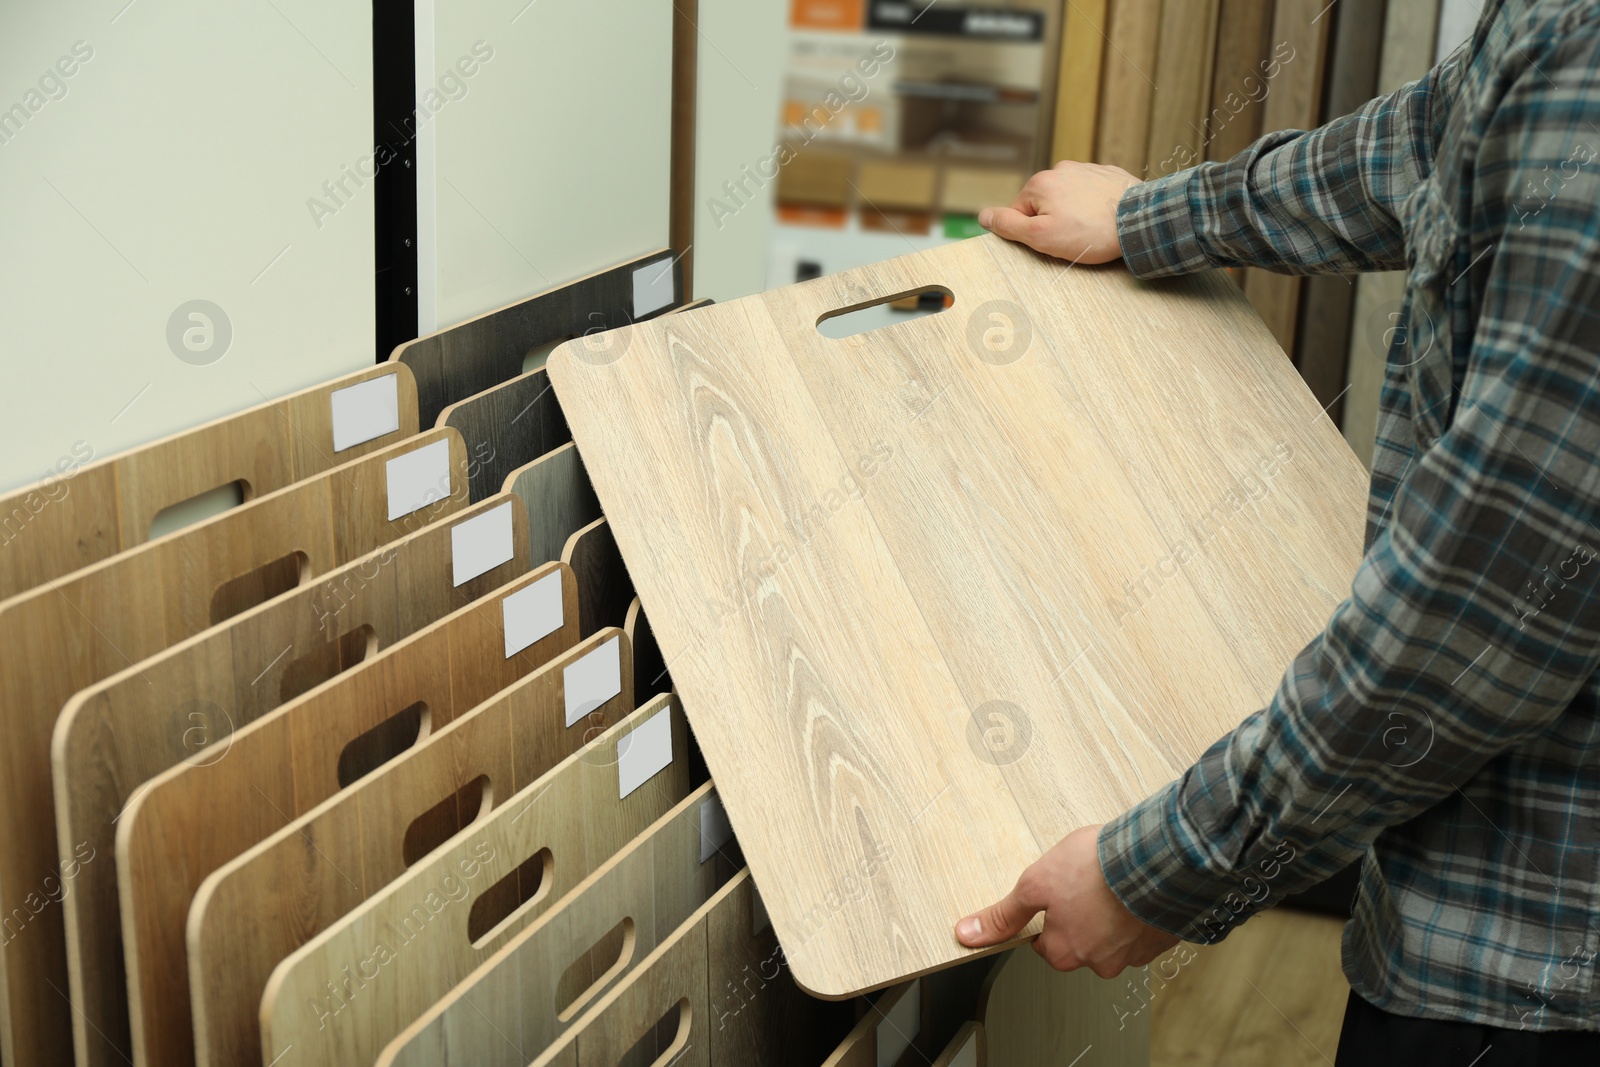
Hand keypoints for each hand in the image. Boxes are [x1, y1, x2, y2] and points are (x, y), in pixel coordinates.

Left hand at [955, 824, 1178, 977]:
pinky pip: (1143, 930)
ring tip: (1114, 880)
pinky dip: (1139, 912)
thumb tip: (967, 934)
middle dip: (1082, 914)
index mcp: (1065, 953)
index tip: (1058, 892)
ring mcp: (1134, 954)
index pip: (1045, 943)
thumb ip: (1004, 914)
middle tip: (1087, 882)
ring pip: (1114, 936)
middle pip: (1080, 942)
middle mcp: (1100, 963)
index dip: (1048, 914)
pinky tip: (1136, 888)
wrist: (1157, 859)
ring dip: (1113, 914)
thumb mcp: (1035, 883)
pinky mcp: (1161, 940)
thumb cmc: (1098, 869)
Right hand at [978, 161, 1140, 263]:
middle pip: (1044, 204)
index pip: (1020, 213)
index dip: (1032, 233)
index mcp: (1040, 183)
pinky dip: (1094, 207)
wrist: (1139, 220)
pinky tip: (1104, 220)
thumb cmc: (1090, 232)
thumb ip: (1009, 225)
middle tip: (1073, 239)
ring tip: (1092, 230)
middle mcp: (1061, 170)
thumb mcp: (1041, 236)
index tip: (1052, 242)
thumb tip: (984, 216)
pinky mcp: (1108, 175)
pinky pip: (1091, 194)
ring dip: (1075, 214)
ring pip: (1068, 198)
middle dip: (1054, 222)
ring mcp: (1087, 169)